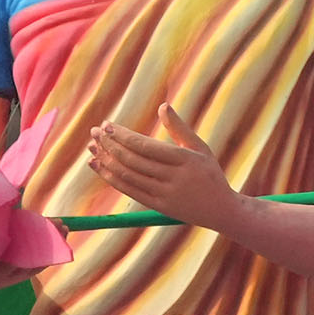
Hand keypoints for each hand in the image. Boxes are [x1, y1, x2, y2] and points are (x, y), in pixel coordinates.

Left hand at [85, 116, 231, 230]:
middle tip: (94, 132)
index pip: (146, 146)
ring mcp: (165, 194)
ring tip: (92, 148)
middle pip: (134, 160)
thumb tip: (162, 105)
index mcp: (184, 159)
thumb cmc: (209, 173)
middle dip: (110, 145)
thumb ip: (179, 128)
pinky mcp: (158, 207)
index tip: (107, 125)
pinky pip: (130, 190)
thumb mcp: (200, 147)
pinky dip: (112, 178)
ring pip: (129, 176)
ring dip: (107, 161)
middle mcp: (174, 178)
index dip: (124, 136)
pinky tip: (99, 166)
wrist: (221, 209)